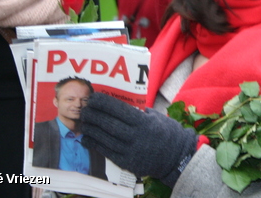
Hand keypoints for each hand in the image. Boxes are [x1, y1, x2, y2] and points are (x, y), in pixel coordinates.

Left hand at [81, 92, 197, 187]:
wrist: (177, 157)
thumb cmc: (167, 133)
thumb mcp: (156, 117)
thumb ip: (140, 111)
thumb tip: (121, 102)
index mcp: (144, 122)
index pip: (119, 109)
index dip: (104, 103)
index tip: (94, 97)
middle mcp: (136, 136)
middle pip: (109, 123)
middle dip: (94, 114)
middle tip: (85, 108)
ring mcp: (130, 150)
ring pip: (105, 138)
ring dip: (91, 128)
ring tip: (84, 121)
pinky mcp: (127, 162)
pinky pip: (107, 152)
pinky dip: (94, 144)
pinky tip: (87, 138)